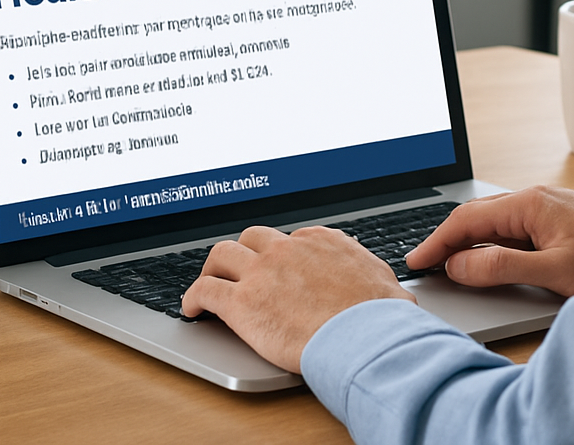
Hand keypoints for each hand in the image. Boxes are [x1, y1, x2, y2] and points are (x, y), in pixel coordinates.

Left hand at [181, 224, 415, 372]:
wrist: (364, 334)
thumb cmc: (379, 315)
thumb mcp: (382, 279)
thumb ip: (369, 272)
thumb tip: (379, 279)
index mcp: (322, 241)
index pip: (291, 239)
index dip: (281, 256)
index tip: (277, 269)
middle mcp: (289, 249)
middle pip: (253, 238)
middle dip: (244, 252)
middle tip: (238, 269)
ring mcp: (263, 272)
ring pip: (223, 254)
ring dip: (214, 267)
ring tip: (208, 282)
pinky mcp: (242, 302)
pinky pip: (205, 290)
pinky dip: (193, 297)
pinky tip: (191, 308)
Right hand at [406, 186, 573, 296]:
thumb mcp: (555, 272)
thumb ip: (503, 268)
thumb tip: (459, 266)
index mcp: (530, 202)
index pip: (467, 219)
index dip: (437, 242)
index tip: (416, 262)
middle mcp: (536, 197)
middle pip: (477, 217)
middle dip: (447, 240)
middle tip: (424, 266)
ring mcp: (548, 207)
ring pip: (495, 223)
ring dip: (469, 242)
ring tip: (448, 266)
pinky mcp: (559, 220)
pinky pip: (513, 229)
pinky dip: (492, 244)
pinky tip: (488, 260)